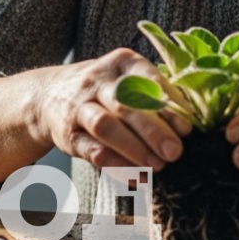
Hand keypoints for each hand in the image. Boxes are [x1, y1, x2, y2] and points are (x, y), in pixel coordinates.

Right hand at [39, 48, 190, 170]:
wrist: (50, 95)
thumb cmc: (106, 88)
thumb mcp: (127, 78)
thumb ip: (156, 94)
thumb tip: (188, 122)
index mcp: (121, 62)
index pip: (147, 80)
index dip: (169, 105)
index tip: (187, 129)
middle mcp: (97, 80)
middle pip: (126, 104)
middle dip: (154, 130)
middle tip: (175, 152)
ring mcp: (79, 107)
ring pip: (105, 126)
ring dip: (134, 149)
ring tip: (157, 166)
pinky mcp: (69, 135)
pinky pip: (93, 152)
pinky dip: (118, 166)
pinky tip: (138, 177)